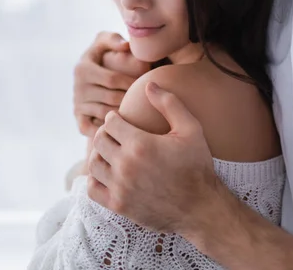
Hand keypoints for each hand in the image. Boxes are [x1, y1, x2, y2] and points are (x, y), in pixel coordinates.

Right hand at [73, 32, 149, 136]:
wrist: (90, 74)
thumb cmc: (102, 54)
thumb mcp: (104, 41)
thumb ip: (113, 39)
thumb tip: (125, 46)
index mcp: (83, 68)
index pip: (113, 79)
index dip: (132, 82)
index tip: (146, 84)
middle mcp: (77, 87)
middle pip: (111, 98)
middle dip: (131, 99)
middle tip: (150, 102)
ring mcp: (77, 104)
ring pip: (105, 114)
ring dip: (124, 115)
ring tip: (143, 114)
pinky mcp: (79, 118)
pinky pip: (93, 129)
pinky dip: (107, 130)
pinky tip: (123, 128)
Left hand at [87, 82, 220, 235]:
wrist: (200, 208)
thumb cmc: (197, 166)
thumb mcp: (190, 129)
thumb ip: (169, 103)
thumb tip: (149, 85)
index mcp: (140, 144)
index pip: (110, 122)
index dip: (115, 117)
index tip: (121, 120)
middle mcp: (125, 165)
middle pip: (99, 140)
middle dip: (106, 133)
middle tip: (117, 134)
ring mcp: (120, 187)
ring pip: (93, 163)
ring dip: (100, 154)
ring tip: (112, 152)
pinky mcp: (118, 205)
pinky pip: (92, 189)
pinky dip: (95, 178)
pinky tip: (109, 173)